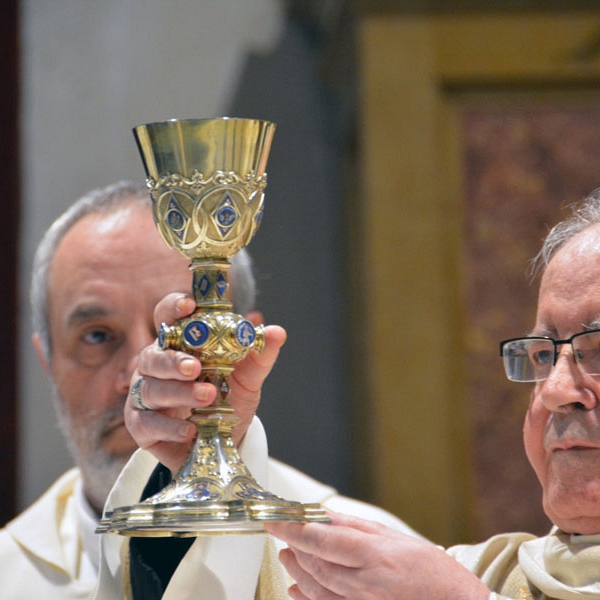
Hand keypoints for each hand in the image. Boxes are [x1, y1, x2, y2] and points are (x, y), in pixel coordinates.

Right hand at [125, 293, 285, 472]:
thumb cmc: (228, 400)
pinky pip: (146, 423)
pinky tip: (189, 429)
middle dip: (173, 361)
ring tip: (207, 397)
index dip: (173, 307)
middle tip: (196, 367)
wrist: (223, 442)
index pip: (167, 317)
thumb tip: (277, 332)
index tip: (188, 307)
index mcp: (179, 344)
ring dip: (179, 393)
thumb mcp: (248, 377)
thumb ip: (259, 354)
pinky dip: (169, 427)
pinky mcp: (141, 426)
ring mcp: (145, 395)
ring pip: (150, 389)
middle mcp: (156, 366)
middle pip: (153, 355)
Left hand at [265, 511, 489, 599]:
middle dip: (294, 547)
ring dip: (297, 571)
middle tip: (281, 533)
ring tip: (287, 556)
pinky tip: (297, 590)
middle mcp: (363, 583)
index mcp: (372, 555)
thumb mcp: (394, 536)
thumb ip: (355, 526)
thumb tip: (325, 514)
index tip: (275, 519)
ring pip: (317, 587)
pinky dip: (307, 598)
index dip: (294, 528)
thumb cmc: (430, 570)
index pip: (321, 538)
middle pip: (315, 564)